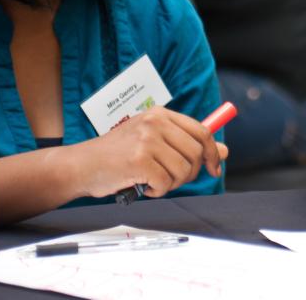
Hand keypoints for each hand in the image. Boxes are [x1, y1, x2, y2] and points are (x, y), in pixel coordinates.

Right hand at [79, 107, 228, 197]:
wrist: (81, 166)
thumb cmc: (117, 157)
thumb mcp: (154, 144)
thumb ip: (186, 145)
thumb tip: (224, 152)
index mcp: (160, 114)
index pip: (201, 131)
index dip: (212, 152)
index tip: (214, 168)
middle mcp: (155, 122)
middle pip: (196, 153)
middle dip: (189, 173)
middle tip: (169, 178)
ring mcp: (147, 139)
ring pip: (183, 170)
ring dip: (170, 183)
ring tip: (151, 180)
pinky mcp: (139, 159)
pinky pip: (165, 183)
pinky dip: (157, 191)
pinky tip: (142, 186)